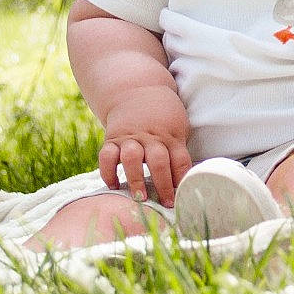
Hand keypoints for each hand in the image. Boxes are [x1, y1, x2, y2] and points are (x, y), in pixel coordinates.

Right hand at [97, 88, 191, 206]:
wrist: (136, 90)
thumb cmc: (163, 116)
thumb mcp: (178, 127)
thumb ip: (179, 149)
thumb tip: (187, 179)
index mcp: (171, 136)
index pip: (180, 159)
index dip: (182, 179)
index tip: (184, 196)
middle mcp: (151, 137)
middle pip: (158, 160)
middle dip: (163, 184)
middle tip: (165, 203)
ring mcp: (130, 137)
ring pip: (132, 158)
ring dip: (135, 179)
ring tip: (139, 198)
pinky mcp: (112, 138)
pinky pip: (106, 155)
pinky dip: (107, 171)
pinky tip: (113, 186)